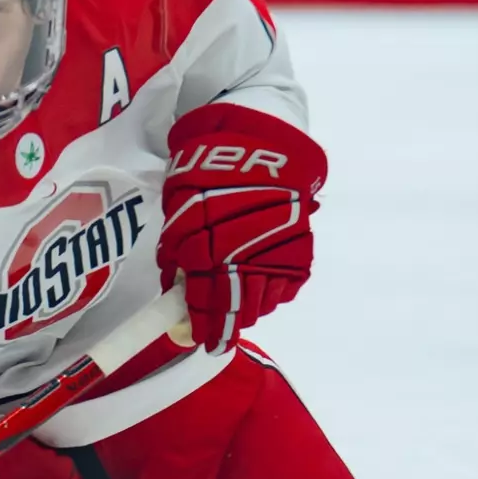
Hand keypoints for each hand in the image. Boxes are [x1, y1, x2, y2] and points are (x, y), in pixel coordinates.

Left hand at [157, 103, 325, 351]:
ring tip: (240, 303)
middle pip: (237, 309)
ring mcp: (276, 254)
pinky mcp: (300, 248)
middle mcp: (244, 258)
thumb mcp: (179, 211)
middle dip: (226, 323)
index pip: (204, 304)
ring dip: (249, 307)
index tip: (198, 339)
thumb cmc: (207, 170)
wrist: (257, 139)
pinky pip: (287, 285)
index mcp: (207, 250)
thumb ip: (178, 255)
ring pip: (264, 301)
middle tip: (218, 332)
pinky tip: (264, 280)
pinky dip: (275, 288)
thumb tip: (177, 294)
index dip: (200, 326)